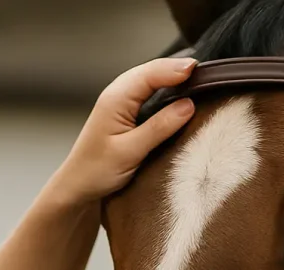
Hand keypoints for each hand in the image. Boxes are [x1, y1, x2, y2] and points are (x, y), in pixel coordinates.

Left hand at [47, 57, 197, 206]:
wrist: (77, 186)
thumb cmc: (97, 171)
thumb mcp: (131, 151)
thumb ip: (159, 127)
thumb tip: (188, 105)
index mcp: (116, 98)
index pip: (150, 74)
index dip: (175, 69)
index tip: (199, 70)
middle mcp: (117, 94)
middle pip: (151, 71)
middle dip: (176, 68)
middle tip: (206, 72)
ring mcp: (120, 102)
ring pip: (149, 79)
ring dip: (171, 77)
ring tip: (197, 78)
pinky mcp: (124, 112)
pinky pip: (147, 92)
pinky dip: (164, 88)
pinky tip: (178, 94)